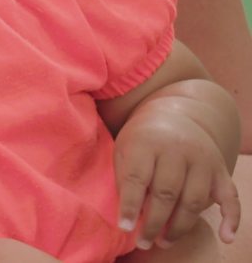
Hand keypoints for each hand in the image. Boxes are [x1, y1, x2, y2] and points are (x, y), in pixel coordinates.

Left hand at [114, 100, 240, 249]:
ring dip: (180, 227)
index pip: (138, 179)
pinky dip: (232, 219)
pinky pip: (230, 197)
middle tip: (144, 243)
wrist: (174, 114)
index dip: (130, 206)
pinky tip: (226, 237)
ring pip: (194, 200)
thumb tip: (129, 215)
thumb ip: (125, 178)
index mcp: (147, 143)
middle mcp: (177, 150)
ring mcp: (203, 160)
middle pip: (167, 193)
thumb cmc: (142, 139)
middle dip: (155, 223)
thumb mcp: (124, 149)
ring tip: (163, 242)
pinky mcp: (220, 170)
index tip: (124, 228)